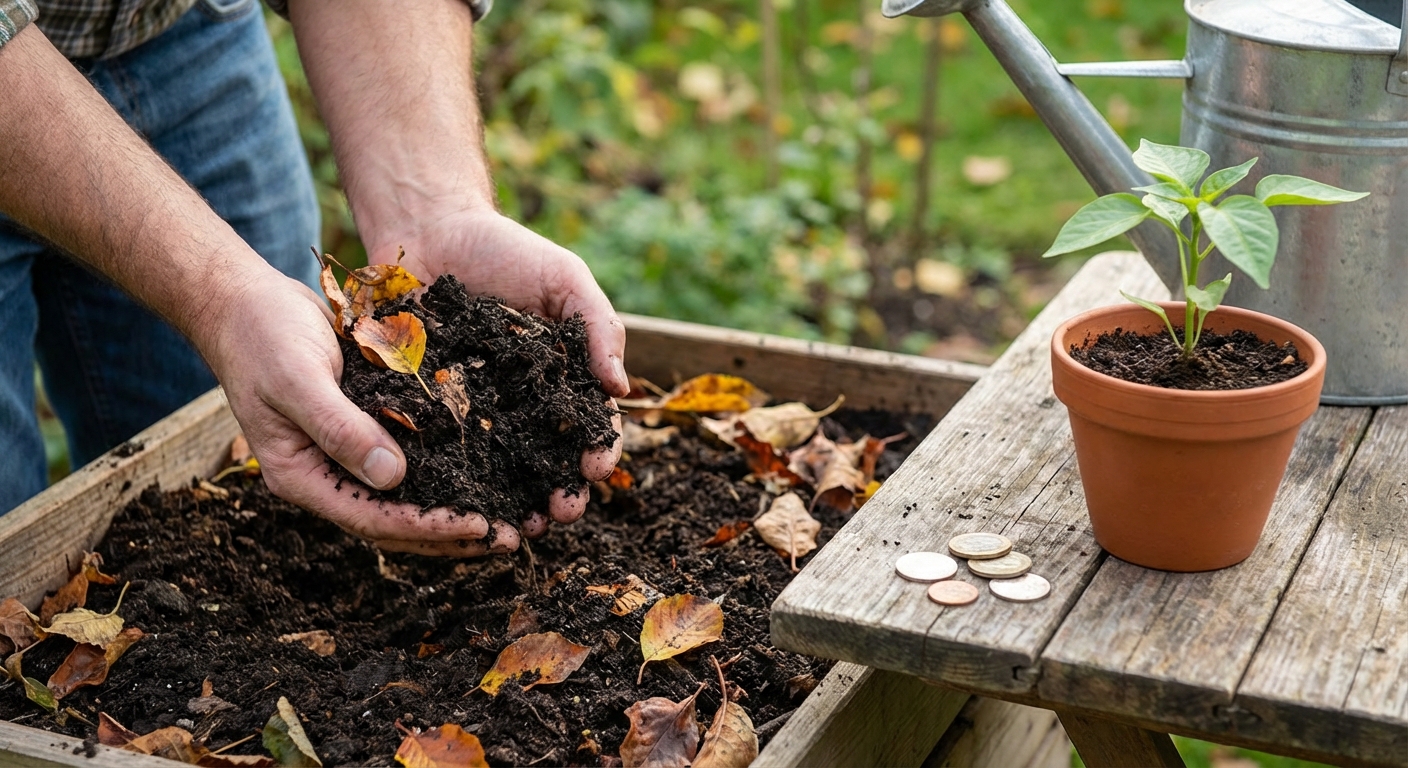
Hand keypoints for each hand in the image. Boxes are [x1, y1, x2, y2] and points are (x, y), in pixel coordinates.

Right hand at [203, 271, 518, 555]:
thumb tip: (393, 478)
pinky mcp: (368, 424)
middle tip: (510, 538)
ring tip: (508, 516)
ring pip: (409, 495)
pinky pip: (413, 456)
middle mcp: (327, 474)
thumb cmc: (261, 337)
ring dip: (455, 507)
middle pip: (396, 522)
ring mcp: (347, 452)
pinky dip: (449, 466)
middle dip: (452, 533)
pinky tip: (489, 466)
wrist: (245, 300)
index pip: (372, 518)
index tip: (480, 526)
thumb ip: (340, 428)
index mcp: (301, 476)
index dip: (427, 527)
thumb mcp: (298, 380)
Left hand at [367, 208, 625, 537]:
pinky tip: (462, 506)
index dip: (599, 451)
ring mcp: (475, 414)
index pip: (590, 428)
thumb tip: (621, 389)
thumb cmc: (506, 250)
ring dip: (513, 507)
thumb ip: (599, 326)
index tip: (596, 467)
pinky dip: (455, 486)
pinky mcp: (428, 412)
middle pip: (548, 464)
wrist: (428, 230)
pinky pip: (442, 454)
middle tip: (558, 513)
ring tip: (519, 528)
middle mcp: (522, 407)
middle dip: (560, 495)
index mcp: (562, 382)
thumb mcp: (565, 278)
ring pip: (499, 474)